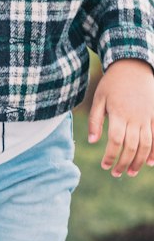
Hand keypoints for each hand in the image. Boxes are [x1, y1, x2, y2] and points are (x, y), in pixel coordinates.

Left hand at [87, 58, 153, 176]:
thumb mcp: (98, 99)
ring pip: (146, 144)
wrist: (133, 66)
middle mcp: (135, 117)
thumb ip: (94, 121)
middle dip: (124, 163)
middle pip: (132, 146)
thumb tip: (92, 142)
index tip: (104, 166)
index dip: (111, 156)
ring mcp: (147, 117)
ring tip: (131, 172)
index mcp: (118, 114)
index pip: (116, 141)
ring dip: (139, 161)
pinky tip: (150, 163)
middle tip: (116, 173)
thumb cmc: (112, 83)